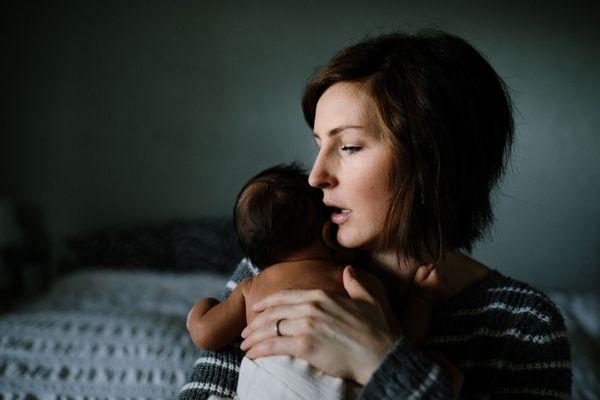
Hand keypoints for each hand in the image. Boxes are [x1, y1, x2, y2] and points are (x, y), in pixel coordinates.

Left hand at [239, 265, 399, 384]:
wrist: (381, 354)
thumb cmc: (377, 330)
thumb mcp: (368, 300)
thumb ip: (355, 283)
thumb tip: (349, 270)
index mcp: (322, 296)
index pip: (286, 296)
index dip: (268, 302)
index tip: (256, 307)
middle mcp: (311, 307)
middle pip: (274, 312)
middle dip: (256, 322)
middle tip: (245, 331)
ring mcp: (307, 326)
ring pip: (271, 328)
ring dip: (253, 337)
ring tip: (245, 345)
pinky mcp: (305, 346)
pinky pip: (274, 346)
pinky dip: (259, 350)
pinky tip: (251, 355)